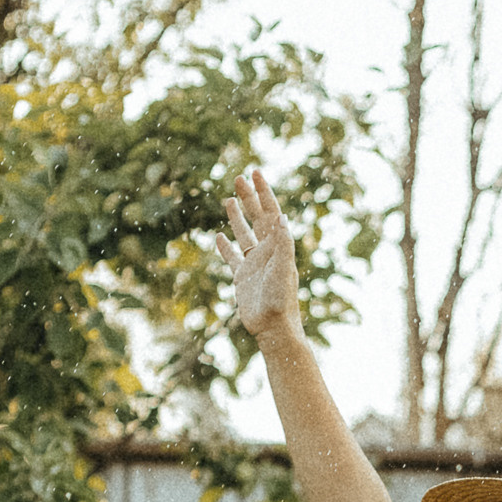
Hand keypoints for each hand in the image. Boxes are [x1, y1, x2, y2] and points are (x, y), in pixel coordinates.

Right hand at [216, 170, 301, 342]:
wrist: (274, 328)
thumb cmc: (281, 300)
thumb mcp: (283, 270)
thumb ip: (283, 244)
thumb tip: (281, 218)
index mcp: (278, 246)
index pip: (271, 212)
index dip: (263, 192)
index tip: (255, 172)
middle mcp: (267, 252)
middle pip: (257, 217)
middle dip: (249, 197)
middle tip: (239, 177)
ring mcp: (254, 264)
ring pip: (244, 234)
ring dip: (238, 217)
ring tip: (230, 199)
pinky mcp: (242, 278)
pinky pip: (232, 258)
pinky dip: (225, 247)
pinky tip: (218, 237)